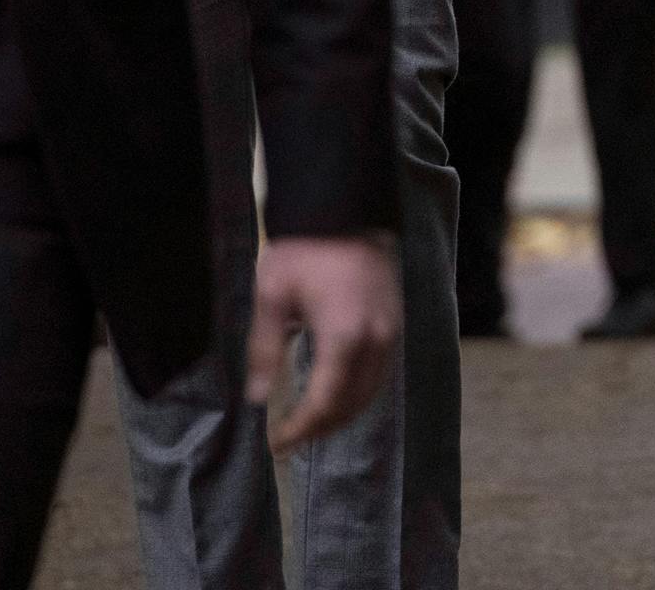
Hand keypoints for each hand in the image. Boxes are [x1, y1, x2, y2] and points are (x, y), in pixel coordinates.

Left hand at [248, 236, 400, 453]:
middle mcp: (376, 339)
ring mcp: (391, 331)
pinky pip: (381, 373)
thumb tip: (259, 397)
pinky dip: (359, 394)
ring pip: (372, 391)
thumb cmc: (305, 251)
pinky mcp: (395, 323)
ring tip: (309, 424)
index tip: (277, 442)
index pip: (325, 402)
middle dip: (320, 428)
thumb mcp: (272, 297)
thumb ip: (265, 349)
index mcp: (345, 336)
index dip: (301, 427)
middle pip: (352, 403)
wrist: (346, 212)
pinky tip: (336, 395)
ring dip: (341, 414)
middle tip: (289, 440)